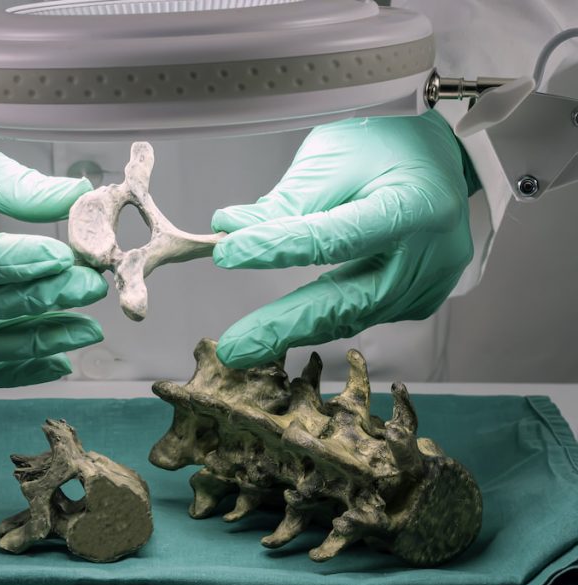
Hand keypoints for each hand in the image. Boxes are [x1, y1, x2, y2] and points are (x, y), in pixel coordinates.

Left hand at [211, 111, 475, 368]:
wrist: (443, 161)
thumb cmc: (390, 150)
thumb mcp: (335, 157)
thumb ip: (288, 201)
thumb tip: (233, 229)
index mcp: (414, 207)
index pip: (334, 237)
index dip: (277, 249)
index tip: (228, 253)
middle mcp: (430, 255)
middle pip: (348, 300)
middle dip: (284, 326)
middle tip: (235, 347)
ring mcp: (429, 284)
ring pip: (351, 315)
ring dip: (296, 328)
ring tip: (247, 342)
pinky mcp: (420, 300)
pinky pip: (362, 313)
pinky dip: (323, 317)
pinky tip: (288, 323)